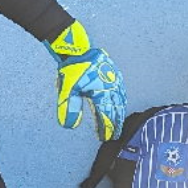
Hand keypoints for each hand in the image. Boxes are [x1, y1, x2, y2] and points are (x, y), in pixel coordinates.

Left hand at [49, 21, 125, 139]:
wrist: (78, 49)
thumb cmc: (72, 69)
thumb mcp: (66, 91)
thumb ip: (68, 109)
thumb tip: (70, 127)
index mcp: (101, 93)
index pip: (105, 115)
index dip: (106, 128)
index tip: (105, 138)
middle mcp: (111, 88)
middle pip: (115, 110)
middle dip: (114, 124)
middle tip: (114, 136)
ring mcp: (115, 81)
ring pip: (120, 101)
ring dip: (119, 114)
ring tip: (117, 125)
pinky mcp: (115, 75)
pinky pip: (121, 92)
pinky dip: (121, 102)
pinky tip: (119, 106)